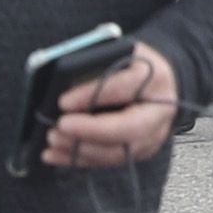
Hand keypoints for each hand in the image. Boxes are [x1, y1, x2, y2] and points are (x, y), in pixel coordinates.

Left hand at [39, 37, 181, 171]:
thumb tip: (62, 79)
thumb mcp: (117, 51)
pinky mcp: (140, 151)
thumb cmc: (130, 62)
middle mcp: (159, 110)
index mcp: (155, 77)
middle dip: (90, 131)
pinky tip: (56, 155)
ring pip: (117, 152)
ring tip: (53, 139)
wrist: (156, 80)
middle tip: (59, 127)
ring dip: (81, 150)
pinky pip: (108, 161)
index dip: (92, 96)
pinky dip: (80, 160)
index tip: (63, 102)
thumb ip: (96, 62)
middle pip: (128, 129)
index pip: (124, 88)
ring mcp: (153, 135)